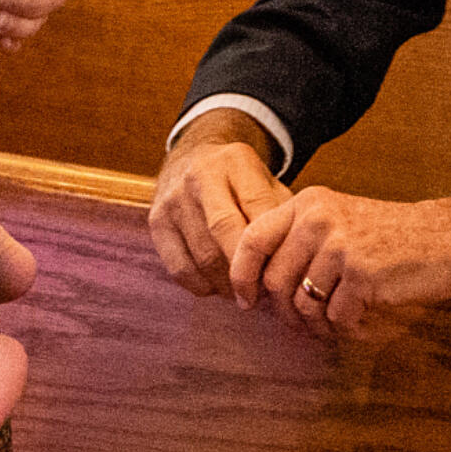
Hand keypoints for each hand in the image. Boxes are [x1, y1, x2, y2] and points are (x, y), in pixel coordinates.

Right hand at [149, 117, 291, 296]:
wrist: (192, 157)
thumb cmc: (239, 180)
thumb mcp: (264, 181)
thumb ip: (281, 213)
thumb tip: (294, 259)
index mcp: (236, 161)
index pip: (258, 208)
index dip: (269, 247)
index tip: (278, 275)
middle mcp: (200, 176)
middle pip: (225, 233)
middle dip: (245, 271)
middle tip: (258, 294)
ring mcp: (174, 198)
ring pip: (203, 256)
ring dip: (225, 284)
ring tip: (241, 292)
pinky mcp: (156, 221)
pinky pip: (180, 269)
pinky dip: (202, 285)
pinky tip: (216, 285)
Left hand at [231, 174, 450, 335]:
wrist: (450, 235)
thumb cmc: (393, 236)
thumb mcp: (340, 223)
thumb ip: (300, 245)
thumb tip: (258, 290)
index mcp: (309, 203)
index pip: (252, 239)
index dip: (241, 276)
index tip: (246, 301)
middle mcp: (319, 219)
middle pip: (275, 284)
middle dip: (287, 314)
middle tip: (310, 324)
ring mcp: (340, 245)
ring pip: (304, 307)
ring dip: (321, 325)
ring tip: (345, 319)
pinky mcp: (363, 274)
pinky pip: (337, 320)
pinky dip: (351, 329)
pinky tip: (370, 316)